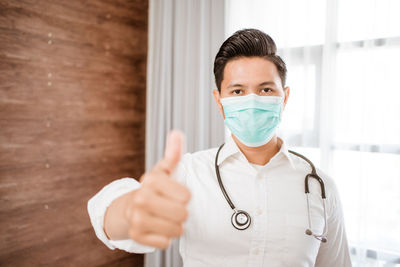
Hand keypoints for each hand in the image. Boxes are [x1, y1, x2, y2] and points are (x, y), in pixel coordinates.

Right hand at [124, 130, 190, 248]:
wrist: (128, 208)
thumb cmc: (153, 189)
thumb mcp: (163, 170)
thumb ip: (173, 154)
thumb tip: (177, 133)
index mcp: (151, 180)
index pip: (186, 196)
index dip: (185, 196)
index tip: (175, 194)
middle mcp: (141, 198)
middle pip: (182, 214)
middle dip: (181, 213)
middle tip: (171, 207)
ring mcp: (136, 218)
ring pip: (176, 230)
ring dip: (175, 226)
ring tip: (166, 218)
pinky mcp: (136, 235)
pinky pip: (165, 243)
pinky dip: (166, 238)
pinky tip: (158, 228)